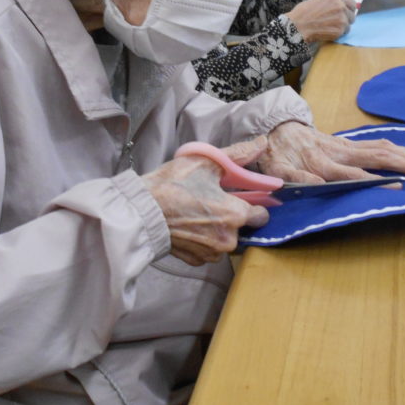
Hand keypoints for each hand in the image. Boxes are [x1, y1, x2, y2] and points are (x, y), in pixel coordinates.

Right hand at [143, 138, 270, 265]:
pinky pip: (209, 250)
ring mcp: (212, 253)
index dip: (252, 205)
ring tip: (199, 214)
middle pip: (243, 229)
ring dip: (219, 230)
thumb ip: (238, 154)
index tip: (239, 199)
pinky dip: (204, 241)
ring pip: (226, 241)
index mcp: (236, 215)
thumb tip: (262, 143)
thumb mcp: (205, 162)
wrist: (141, 211)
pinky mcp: (197, 261)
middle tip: (213, 203)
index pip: (261, 215)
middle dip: (234, 218)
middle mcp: (228, 239)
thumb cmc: (172, 184)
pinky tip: (190, 227)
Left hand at [258, 121, 404, 183]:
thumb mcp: (276, 170)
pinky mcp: (347, 142)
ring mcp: (344, 145)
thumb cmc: (275, 155)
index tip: (399, 186)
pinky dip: (395, 146)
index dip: (376, 180)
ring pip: (381, 147)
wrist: (272, 128)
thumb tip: (317, 184)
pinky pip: (375, 143)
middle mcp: (338, 152)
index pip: (355, 174)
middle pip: (378, 157)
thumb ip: (295, 177)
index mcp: (322, 162)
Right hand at [284, 0, 355, 42]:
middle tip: (336, 22)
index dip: (348, 8)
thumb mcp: (319, 0)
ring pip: (348, 24)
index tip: (346, 12)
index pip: (351, 2)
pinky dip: (337, 34)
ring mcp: (341, 18)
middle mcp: (340, 5)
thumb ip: (332, 3)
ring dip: (342, 27)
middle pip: (352, 14)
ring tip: (329, 27)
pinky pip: (344, 33)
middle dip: (346, 18)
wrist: (297, 26)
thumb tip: (342, 6)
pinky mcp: (340, 30)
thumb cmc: (303, 13)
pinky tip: (327, 32)